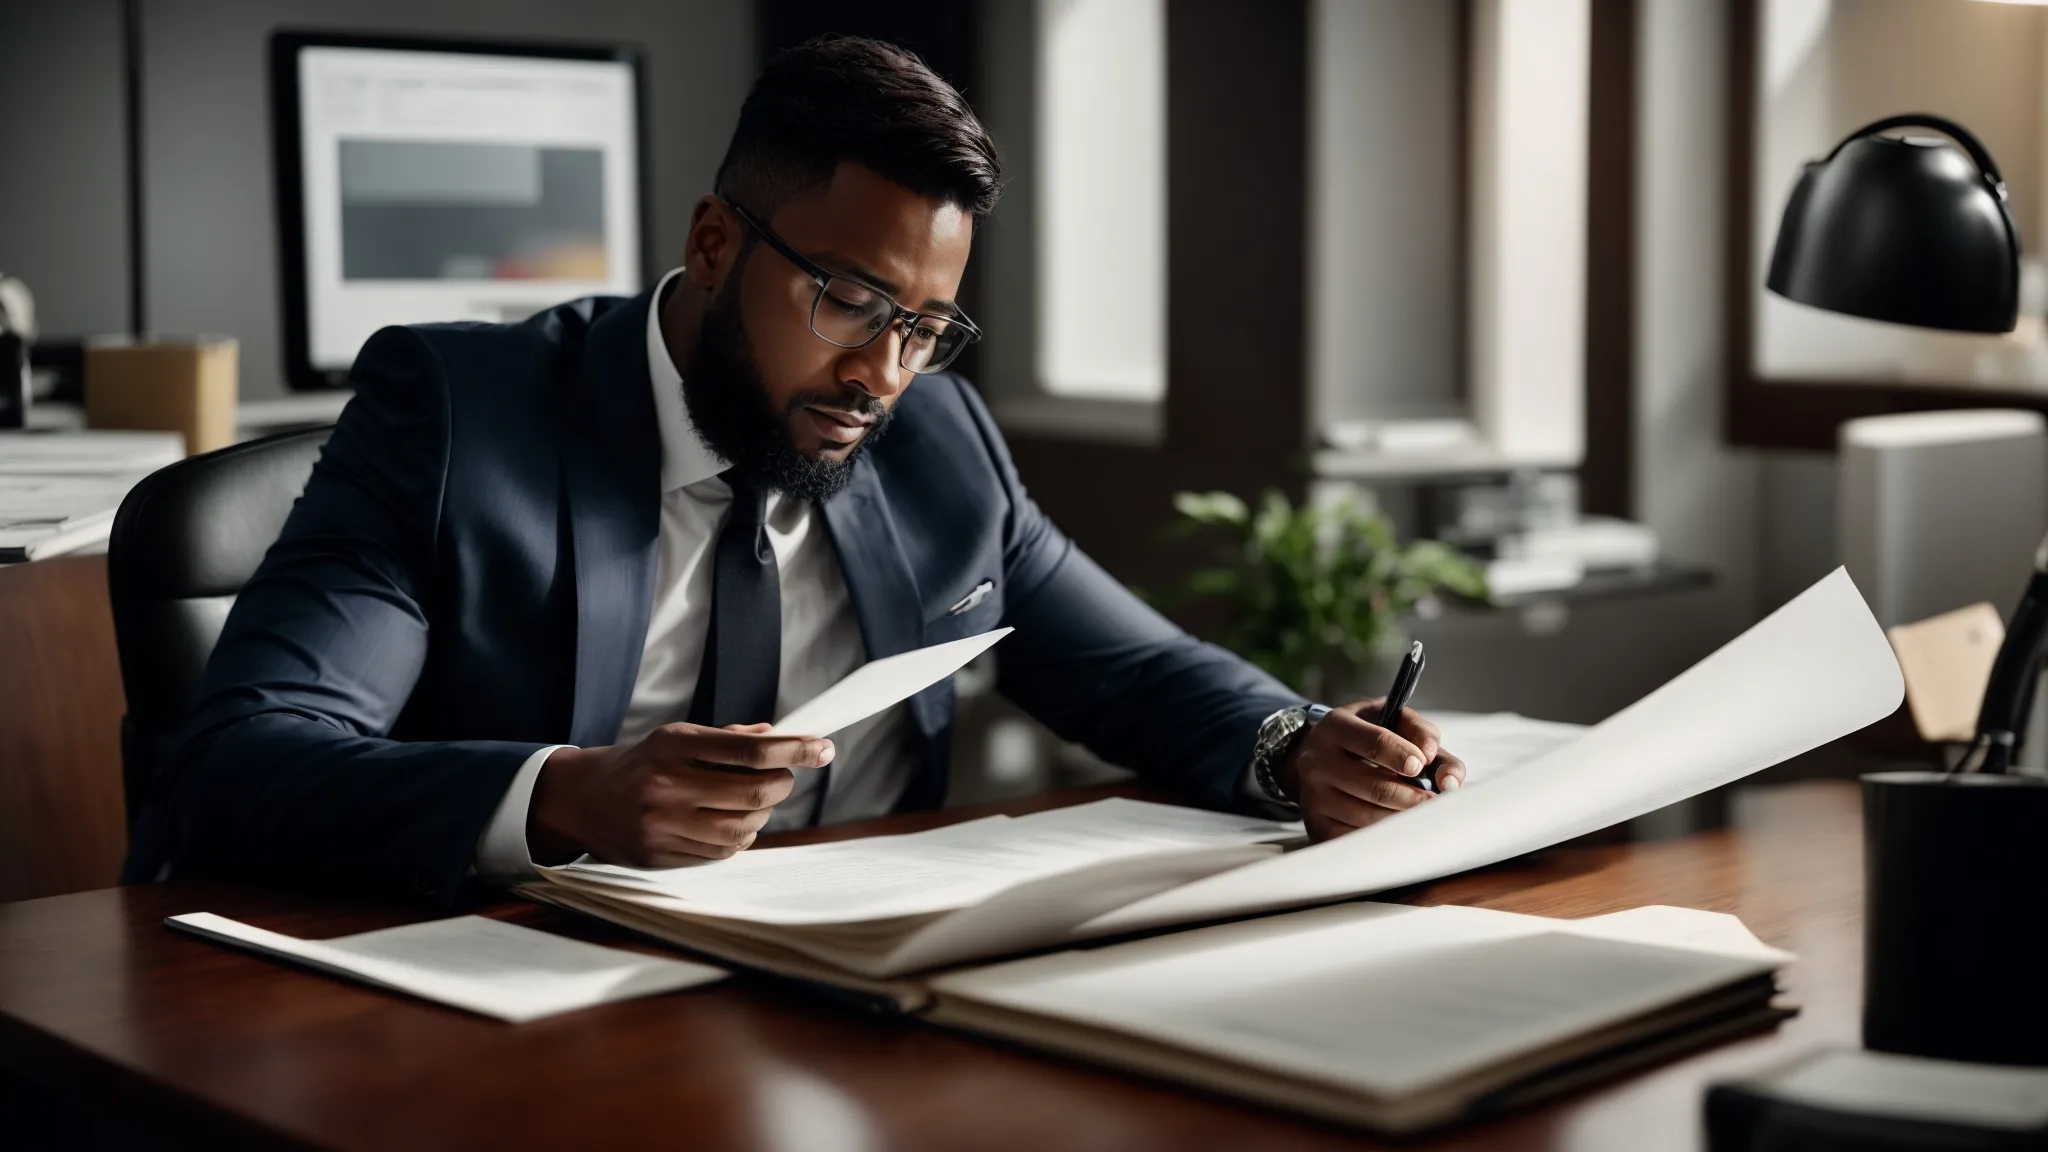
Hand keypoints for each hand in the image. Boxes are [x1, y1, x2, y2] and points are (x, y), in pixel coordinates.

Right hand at [526, 722, 834, 866]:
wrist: (583, 799)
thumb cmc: (643, 763)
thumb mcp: (678, 738)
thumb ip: (728, 739)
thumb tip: (779, 737)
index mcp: (675, 745)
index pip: (751, 751)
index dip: (795, 751)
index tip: (824, 748)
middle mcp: (668, 784)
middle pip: (755, 792)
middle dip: (782, 784)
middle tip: (784, 777)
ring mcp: (663, 823)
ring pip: (744, 828)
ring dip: (763, 815)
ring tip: (754, 801)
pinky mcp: (660, 854)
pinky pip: (722, 851)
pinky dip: (739, 837)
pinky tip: (728, 823)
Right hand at [1277, 699, 1466, 841]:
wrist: (1322, 754)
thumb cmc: (1368, 736)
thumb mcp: (1392, 720)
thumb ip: (1424, 736)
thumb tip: (1446, 778)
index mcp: (1336, 726)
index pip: (1375, 743)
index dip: (1404, 756)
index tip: (1422, 765)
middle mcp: (1316, 760)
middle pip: (1374, 787)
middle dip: (1412, 797)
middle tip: (1432, 801)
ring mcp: (1313, 795)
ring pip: (1368, 817)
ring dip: (1401, 819)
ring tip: (1418, 814)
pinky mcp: (1316, 825)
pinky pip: (1356, 839)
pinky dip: (1383, 837)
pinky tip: (1396, 827)